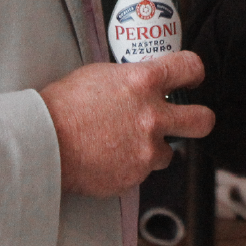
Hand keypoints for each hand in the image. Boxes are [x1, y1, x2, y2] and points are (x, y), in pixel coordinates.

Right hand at [39, 51, 214, 197]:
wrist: (44, 142)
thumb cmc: (65, 104)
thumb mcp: (102, 74)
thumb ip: (133, 78)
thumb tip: (145, 81)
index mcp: (145, 81)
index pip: (190, 68)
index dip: (194, 72)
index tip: (192, 78)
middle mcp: (153, 115)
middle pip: (202, 120)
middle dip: (199, 118)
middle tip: (188, 119)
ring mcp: (146, 150)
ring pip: (168, 152)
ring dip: (153, 148)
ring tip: (125, 143)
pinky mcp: (135, 177)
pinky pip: (143, 171)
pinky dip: (131, 166)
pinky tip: (109, 158)